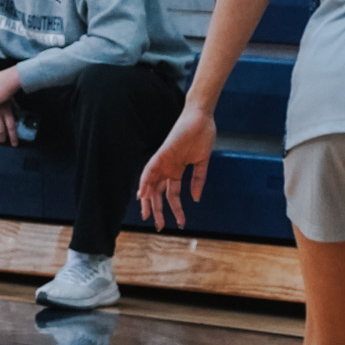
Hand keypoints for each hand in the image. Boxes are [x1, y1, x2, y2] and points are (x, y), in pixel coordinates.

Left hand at [137, 105, 216, 229]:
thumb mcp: (202, 162)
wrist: (201, 118)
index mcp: (176, 171)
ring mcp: (163, 161)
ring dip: (148, 201)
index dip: (174, 209)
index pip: (171, 194)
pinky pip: (149, 169)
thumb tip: (196, 198)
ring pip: (151, 185)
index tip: (178, 223)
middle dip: (158, 210)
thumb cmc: (202, 136)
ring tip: (148, 216)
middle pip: (158, 193)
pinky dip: (145, 181)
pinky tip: (142, 194)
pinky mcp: (162, 153)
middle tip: (159, 226)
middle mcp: (168, 168)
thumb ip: (198, 180)